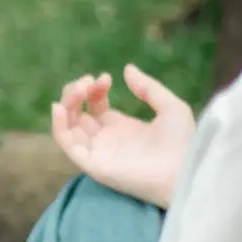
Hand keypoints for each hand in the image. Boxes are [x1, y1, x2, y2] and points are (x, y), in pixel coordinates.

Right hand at [52, 64, 194, 208]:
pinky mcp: (92, 164)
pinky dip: (58, 125)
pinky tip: (60, 106)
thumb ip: (148, 87)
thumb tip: (127, 69)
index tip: (106, 77)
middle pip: (77, 114)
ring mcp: (97, 152)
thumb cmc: (182, 144)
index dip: (94, 89)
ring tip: (79, 88)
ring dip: (67, 103)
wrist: (183, 172)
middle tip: (87, 81)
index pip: (95, 106)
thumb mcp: (170, 107)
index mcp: (122, 128)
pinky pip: (67, 145)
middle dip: (76, 92)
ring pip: (68, 126)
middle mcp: (105, 140)